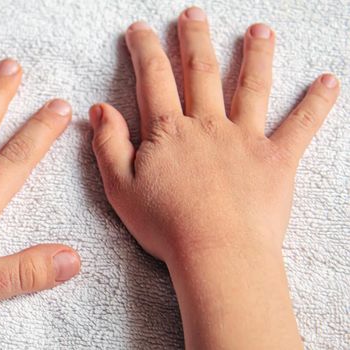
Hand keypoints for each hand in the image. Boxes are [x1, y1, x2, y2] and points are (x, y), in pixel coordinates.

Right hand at [89, 7, 337, 348]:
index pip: (154, 78)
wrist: (216, 253)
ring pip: (251, 86)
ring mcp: (245, 139)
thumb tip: (99, 109)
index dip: (145, 49)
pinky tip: (330, 81)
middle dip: (194, 38)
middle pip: (201, 70)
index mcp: (169, 131)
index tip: (140, 29)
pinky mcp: (276, 159)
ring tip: (259, 30)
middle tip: (193, 13)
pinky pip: (300, 126)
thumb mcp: (119, 187)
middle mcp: (208, 125)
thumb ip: (108, 144)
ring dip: (255, 55)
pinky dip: (316, 103)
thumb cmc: (165, 225)